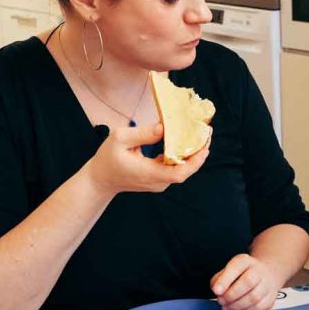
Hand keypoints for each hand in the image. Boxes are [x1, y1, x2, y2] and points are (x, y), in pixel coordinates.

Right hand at [84, 123, 209, 197]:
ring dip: (193, 153)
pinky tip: (187, 141)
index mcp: (149, 173)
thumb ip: (142, 133)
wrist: (101, 179)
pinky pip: (175, 167)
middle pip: (185, 171)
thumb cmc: (108, 158)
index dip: (195, 161)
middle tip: (207, 132)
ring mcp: (159, 182)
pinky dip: (183, 155)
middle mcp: (158, 181)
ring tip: (200, 134)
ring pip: (182, 169)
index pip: (178, 173)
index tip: (204, 146)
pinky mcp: (159, 179)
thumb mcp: (120, 139)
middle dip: (199, 153)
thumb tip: (164, 127)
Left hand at [211, 254, 279, 309]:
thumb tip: (217, 290)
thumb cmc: (241, 275)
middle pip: (248, 282)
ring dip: (237, 305)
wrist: (264, 276)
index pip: (236, 267)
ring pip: (254, 297)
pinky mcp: (270, 298)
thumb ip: (218, 280)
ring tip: (227, 307)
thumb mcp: (226, 272)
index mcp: (245, 261)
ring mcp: (267, 284)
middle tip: (221, 301)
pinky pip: (258, 307)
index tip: (216, 291)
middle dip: (231, 295)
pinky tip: (238, 309)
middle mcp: (258, 270)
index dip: (225, 280)